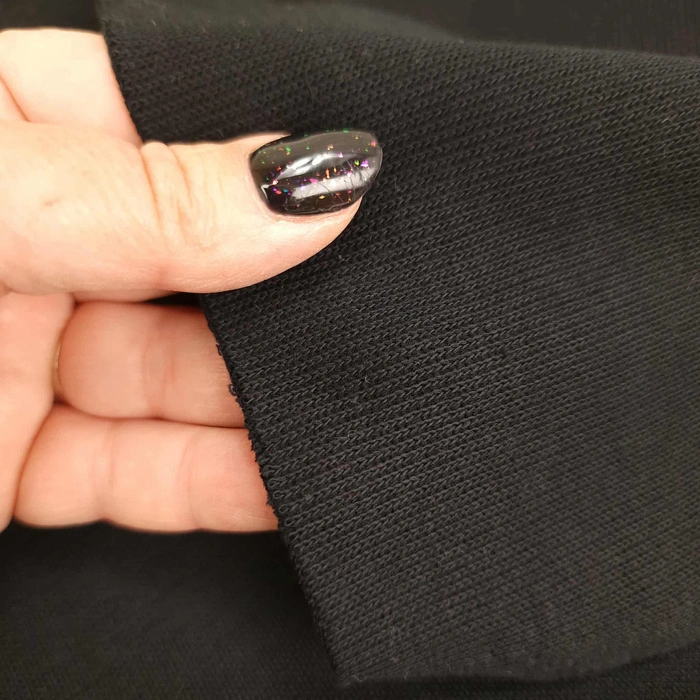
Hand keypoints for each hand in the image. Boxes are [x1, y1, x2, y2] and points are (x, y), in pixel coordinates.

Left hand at [0, 29, 364, 532]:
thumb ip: (147, 198)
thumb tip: (310, 184)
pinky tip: (297, 476)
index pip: (165, 123)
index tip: (360, 176)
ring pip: (191, 381)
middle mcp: (34, 249)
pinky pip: (156, 473)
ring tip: (356, 397)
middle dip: (284, 296)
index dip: (262, 151)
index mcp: (5, 145)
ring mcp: (36, 361)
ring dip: (272, 402)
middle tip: (376, 303)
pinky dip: (230, 482)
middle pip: (200, 266)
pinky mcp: (33, 463)